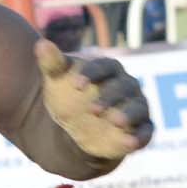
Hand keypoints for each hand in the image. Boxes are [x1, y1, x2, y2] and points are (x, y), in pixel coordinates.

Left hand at [38, 39, 151, 161]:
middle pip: (123, 87)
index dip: (91, 73)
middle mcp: (126, 86)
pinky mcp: (139, 129)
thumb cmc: (69, 94)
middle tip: (92, 108)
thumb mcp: (57, 79)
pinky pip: (145, 132)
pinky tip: (129, 143)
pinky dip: (139, 137)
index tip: (75, 84)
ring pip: (137, 108)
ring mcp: (135, 107)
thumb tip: (41, 44)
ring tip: (114, 121)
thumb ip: (52, 63)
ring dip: (127, 114)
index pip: (104, 66)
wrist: (75, 124)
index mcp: (108, 69)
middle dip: (109, 96)